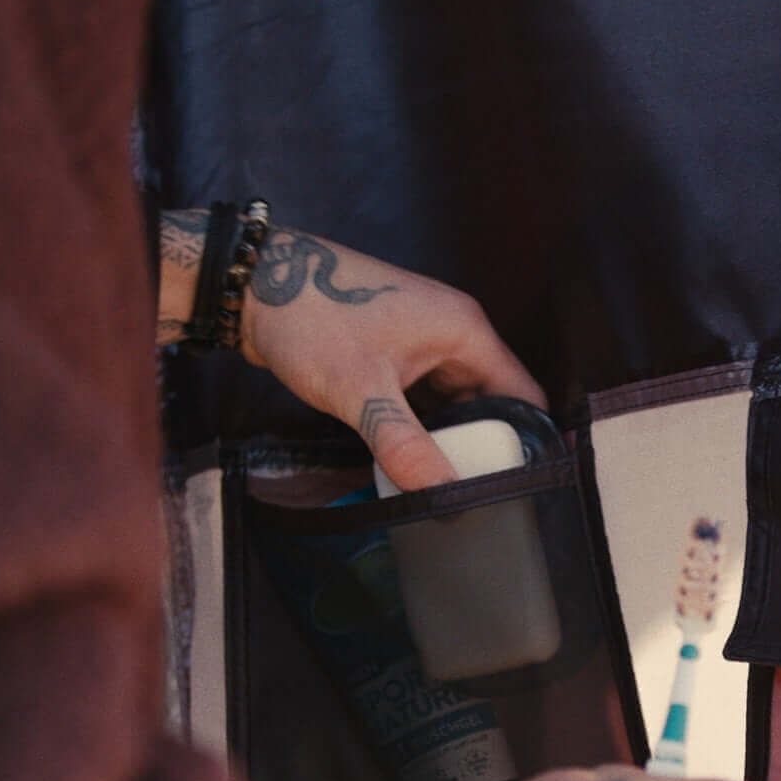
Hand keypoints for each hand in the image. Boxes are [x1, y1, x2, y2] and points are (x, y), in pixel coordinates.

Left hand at [159, 212, 543, 489]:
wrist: (252, 285)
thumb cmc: (310, 317)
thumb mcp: (361, 391)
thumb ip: (404, 445)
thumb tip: (440, 494)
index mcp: (463, 330)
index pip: (523, 393)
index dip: (528, 439)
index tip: (522, 482)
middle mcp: (453, 332)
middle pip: (492, 402)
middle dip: (485, 446)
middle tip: (477, 494)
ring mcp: (423, 341)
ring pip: (456, 404)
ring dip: (450, 439)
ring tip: (444, 483)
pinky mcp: (395, 352)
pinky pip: (426, 399)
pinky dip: (423, 427)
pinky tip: (411, 458)